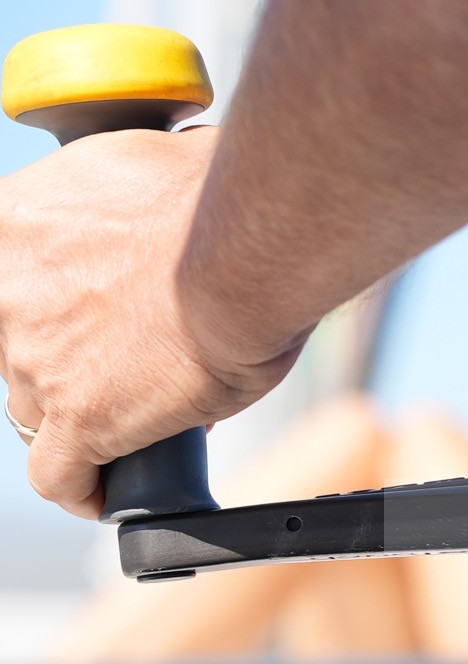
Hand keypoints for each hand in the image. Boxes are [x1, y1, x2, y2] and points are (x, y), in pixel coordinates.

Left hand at [0, 127, 302, 516]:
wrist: (247, 249)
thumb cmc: (215, 200)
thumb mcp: (142, 173)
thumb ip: (119, 210)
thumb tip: (152, 229)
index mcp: (12, 223)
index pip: (8, 288)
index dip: (48, 311)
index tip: (83, 321)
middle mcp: (6, 291)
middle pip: (16, 351)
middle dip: (65, 362)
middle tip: (127, 364)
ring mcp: (36, 359)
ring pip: (36, 411)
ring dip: (81, 418)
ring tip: (133, 423)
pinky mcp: (79, 418)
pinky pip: (60, 476)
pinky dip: (83, 487)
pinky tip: (105, 490)